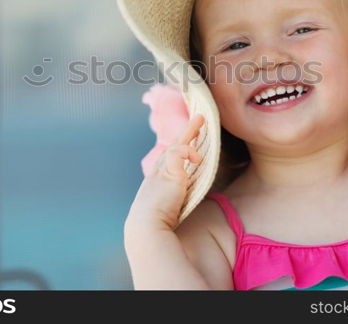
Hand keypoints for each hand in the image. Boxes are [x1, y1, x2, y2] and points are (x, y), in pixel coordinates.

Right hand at [125, 114, 204, 231]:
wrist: (146, 228)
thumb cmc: (156, 224)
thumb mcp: (165, 208)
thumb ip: (173, 200)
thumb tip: (181, 200)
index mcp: (156, 180)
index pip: (169, 158)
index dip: (179, 147)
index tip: (188, 140)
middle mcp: (157, 171)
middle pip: (173, 145)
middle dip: (186, 131)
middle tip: (198, 119)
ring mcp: (161, 170)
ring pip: (177, 143)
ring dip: (189, 131)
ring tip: (200, 121)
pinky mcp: (169, 171)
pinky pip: (180, 152)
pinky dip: (190, 152)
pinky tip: (198, 158)